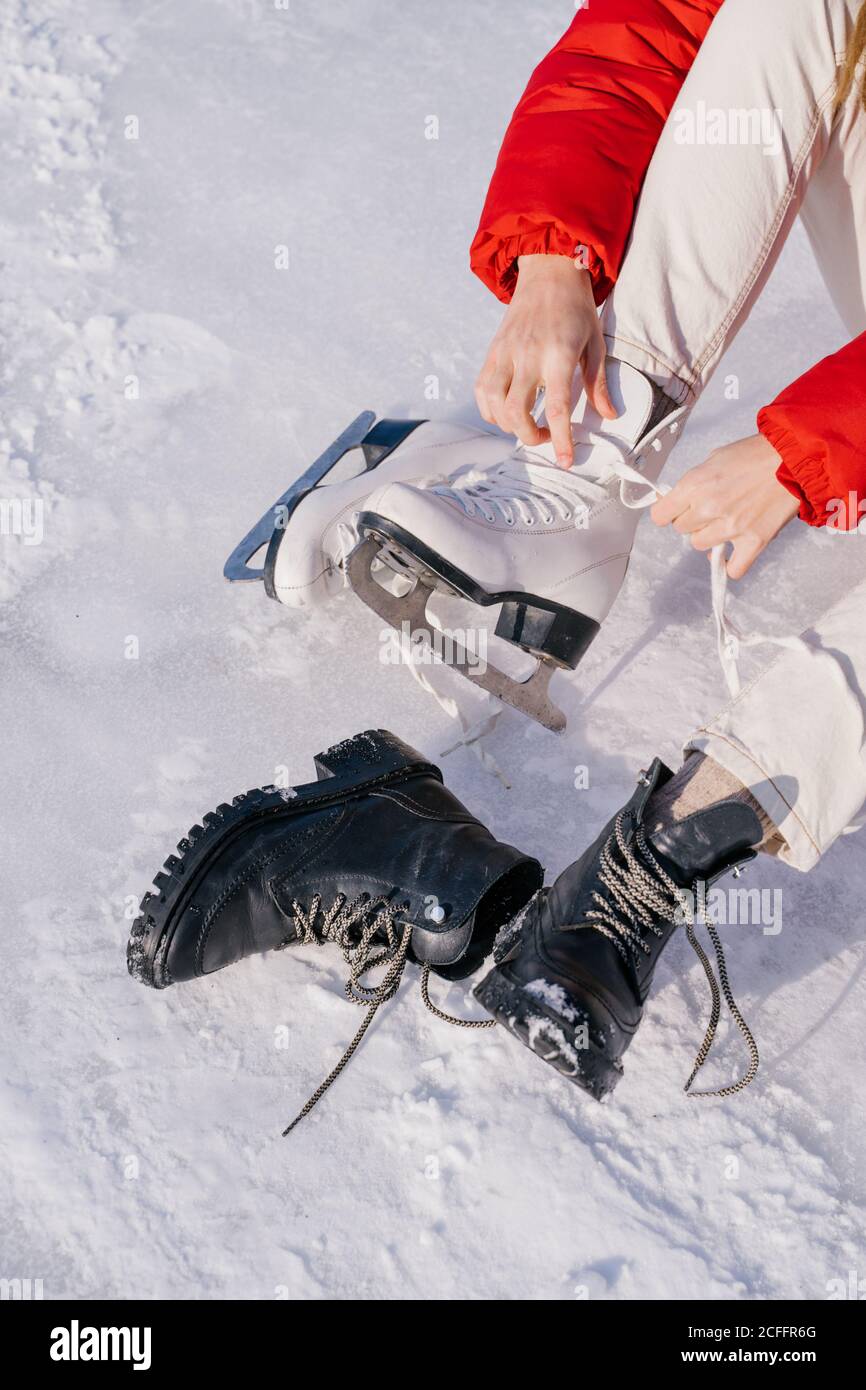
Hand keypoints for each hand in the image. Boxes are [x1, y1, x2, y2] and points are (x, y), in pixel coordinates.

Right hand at [475, 255, 615, 466]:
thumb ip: (598, 382)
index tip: (566, 460)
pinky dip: (490, 410)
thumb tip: (609, 415)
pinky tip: (505, 412)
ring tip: (526, 424)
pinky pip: (481, 391)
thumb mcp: (596, 343)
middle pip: (517, 413)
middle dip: (529, 437)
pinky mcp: (492, 352)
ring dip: (509, 426)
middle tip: (544, 437)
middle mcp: (528, 356)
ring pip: (494, 406)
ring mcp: (505, 354)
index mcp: (559, 355)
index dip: (561, 440)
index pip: (557, 408)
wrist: (548, 272)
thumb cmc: (576, 309)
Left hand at [650, 433, 798, 577]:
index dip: (668, 511)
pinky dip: (733, 564)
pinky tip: (736, 550)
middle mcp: (709, 507)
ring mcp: (731, 527)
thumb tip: (676, 502)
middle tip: (712, 508)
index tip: (676, 510)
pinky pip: (734, 568)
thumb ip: (693, 484)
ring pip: (700, 545)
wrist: (794, 457)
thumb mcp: (714, 459)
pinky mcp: (754, 541)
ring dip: (710, 536)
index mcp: (695, 484)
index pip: (661, 515)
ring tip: (727, 521)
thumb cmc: (756, 454)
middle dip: (693, 519)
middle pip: (682, 529)